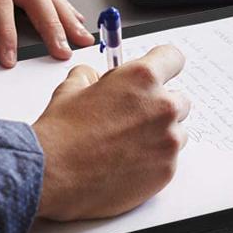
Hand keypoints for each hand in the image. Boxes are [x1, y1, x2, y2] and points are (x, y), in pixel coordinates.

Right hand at [31, 45, 189, 220]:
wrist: (52, 174)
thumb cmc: (62, 132)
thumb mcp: (73, 87)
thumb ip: (93, 75)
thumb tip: (96, 77)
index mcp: (142, 77)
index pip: (173, 58)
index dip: (163, 65)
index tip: (159, 72)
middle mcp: (161, 106)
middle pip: (179, 99)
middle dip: (159, 105)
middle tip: (135, 117)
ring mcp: (167, 140)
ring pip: (177, 132)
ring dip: (160, 134)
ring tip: (129, 144)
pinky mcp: (166, 170)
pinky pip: (170, 159)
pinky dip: (154, 160)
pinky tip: (128, 162)